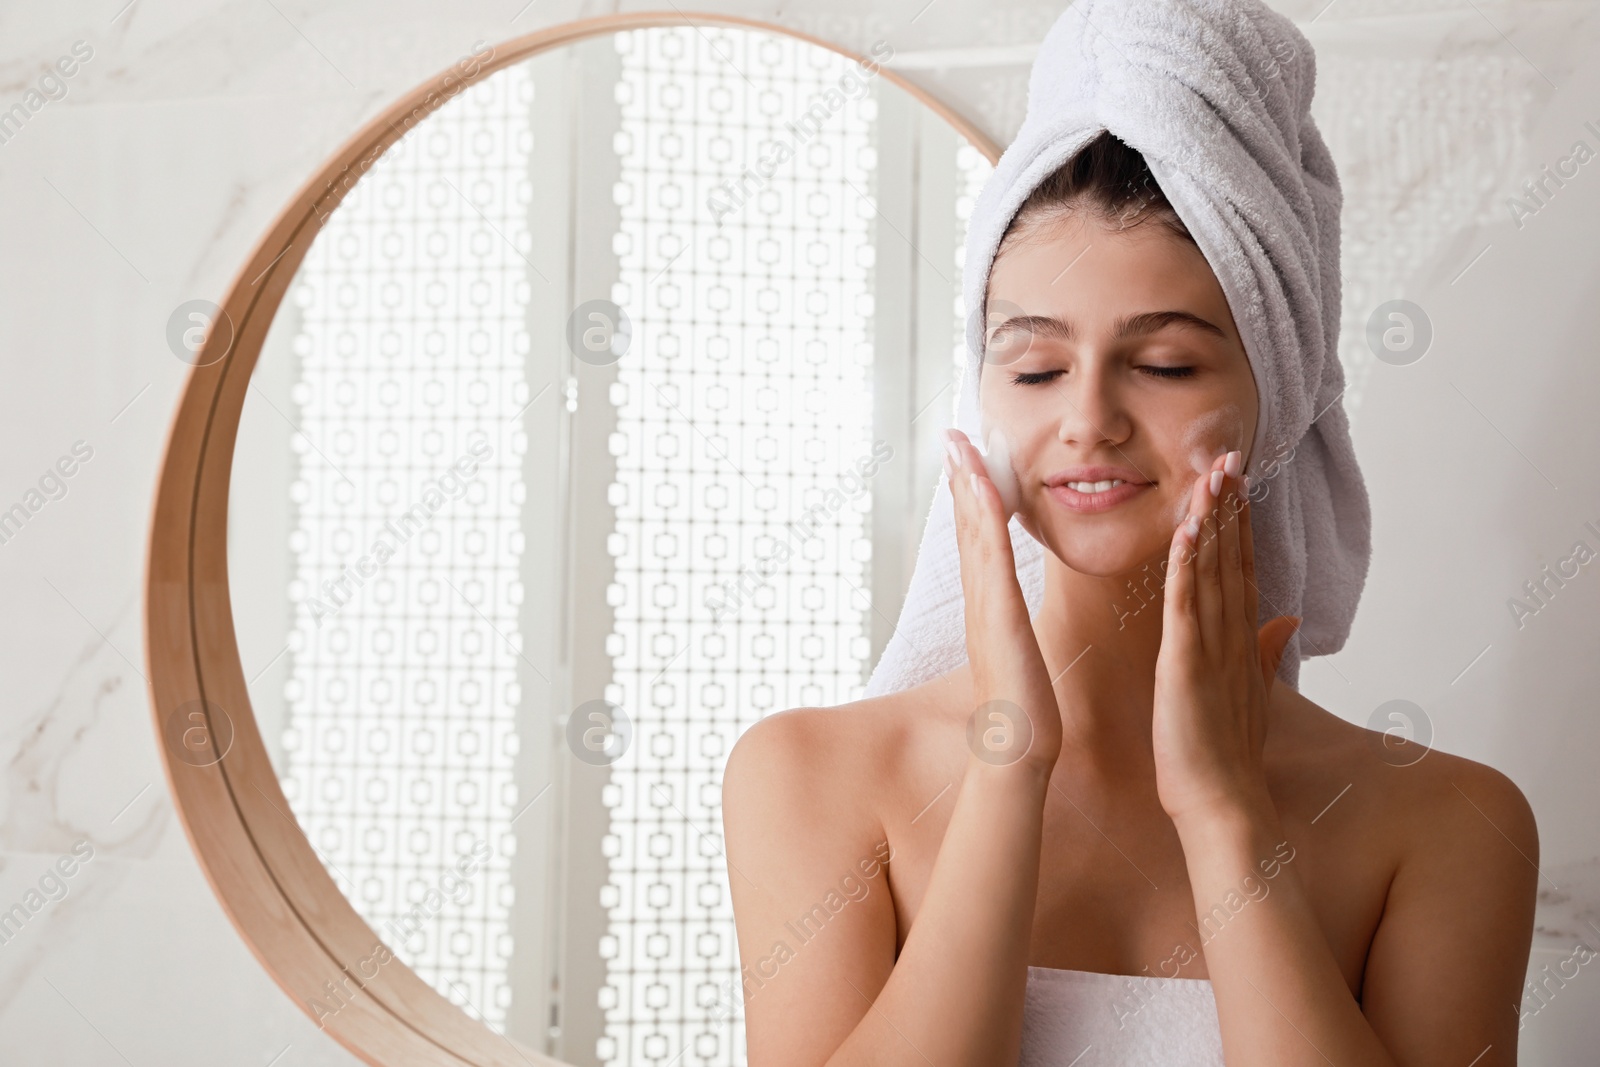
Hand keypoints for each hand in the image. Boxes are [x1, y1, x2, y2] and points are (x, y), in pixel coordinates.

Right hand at [944, 428, 1060, 773]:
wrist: (1017, 753)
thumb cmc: (1024, 713)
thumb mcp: (1020, 658)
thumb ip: (1013, 633)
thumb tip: (1011, 622)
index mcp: (990, 608)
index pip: (980, 542)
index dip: (971, 499)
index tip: (967, 461)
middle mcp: (981, 601)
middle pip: (967, 528)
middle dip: (960, 479)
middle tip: (952, 435)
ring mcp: (985, 606)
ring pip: (974, 533)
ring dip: (965, 485)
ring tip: (959, 445)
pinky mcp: (998, 616)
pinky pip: (991, 557)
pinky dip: (982, 519)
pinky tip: (982, 487)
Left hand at [1152, 450, 1300, 826]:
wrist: (1223, 805)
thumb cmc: (1226, 756)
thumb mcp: (1249, 694)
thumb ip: (1266, 653)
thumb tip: (1286, 620)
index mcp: (1239, 643)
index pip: (1241, 571)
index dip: (1240, 525)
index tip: (1237, 483)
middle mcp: (1231, 638)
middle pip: (1232, 560)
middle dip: (1230, 508)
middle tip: (1229, 456)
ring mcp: (1210, 649)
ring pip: (1212, 573)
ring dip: (1212, 522)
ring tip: (1214, 475)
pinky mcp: (1185, 666)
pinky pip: (1185, 606)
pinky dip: (1187, 567)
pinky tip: (1188, 530)